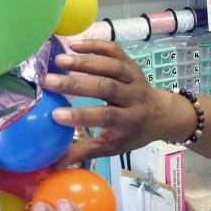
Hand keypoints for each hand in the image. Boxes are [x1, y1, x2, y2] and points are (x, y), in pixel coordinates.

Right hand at [42, 40, 195, 166]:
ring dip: (85, 61)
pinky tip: (73, 45)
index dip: (82, 116)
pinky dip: (96, 45)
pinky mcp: (131, 63)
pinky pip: (115, 51)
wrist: (162, 113)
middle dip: (77, 84)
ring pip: (112, 66)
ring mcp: (134, 77)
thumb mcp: (113, 146)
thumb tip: (53, 166)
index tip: (56, 115)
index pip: (106, 117)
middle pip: (107, 87)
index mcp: (131, 120)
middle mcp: (134, 97)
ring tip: (59, 60)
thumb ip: (85, 152)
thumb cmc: (132, 132)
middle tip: (49, 81)